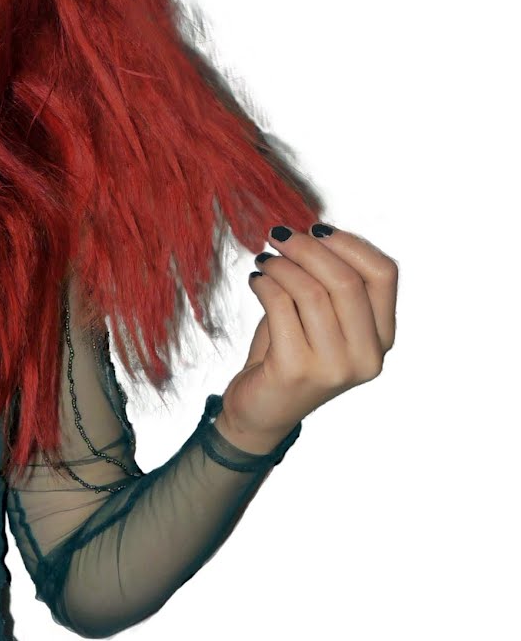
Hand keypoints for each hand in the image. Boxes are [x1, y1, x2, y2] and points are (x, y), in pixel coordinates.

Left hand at [216, 225, 398, 451]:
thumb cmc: (291, 352)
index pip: (384, 274)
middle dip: (308, 248)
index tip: (317, 229)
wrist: (262, 410)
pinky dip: (264, 284)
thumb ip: (330, 280)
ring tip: (264, 260)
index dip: (350, 242)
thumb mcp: (322, 316)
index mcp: (382, 338)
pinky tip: (255, 281)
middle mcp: (367, 356)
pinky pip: (280, 306)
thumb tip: (315, 230)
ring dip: (282, 265)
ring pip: (311, 291)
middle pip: (346, 280)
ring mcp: (334, 367)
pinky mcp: (296, 370)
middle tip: (279, 236)